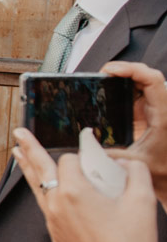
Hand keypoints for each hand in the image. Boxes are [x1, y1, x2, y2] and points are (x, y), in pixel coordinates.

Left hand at [14, 125, 160, 241]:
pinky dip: (42, 193)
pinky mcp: (55, 236)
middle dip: (30, 148)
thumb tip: (125, 163)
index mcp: (74, 192)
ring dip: (28, 168)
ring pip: (37, 188)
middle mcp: (56, 205)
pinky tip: (43, 189)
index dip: (83, 158)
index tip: (95, 161)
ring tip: (17, 152)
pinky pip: (45, 207)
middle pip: (40, 169)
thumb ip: (135, 173)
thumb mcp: (143, 201)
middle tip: (18, 132)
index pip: (69, 161)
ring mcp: (52, 222)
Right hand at [101, 61, 166, 205]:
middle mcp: (162, 108)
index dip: (131, 69)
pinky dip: (123, 89)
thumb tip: (83, 147)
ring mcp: (156, 110)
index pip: (152, 80)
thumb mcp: (133, 162)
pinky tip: (108, 92)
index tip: (110, 70)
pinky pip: (138, 93)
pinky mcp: (149, 114)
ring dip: (124, 78)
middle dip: (124, 71)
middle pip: (146, 76)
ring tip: (103, 80)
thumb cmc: (162, 172)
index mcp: (163, 115)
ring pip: (142, 82)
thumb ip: (110, 154)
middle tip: (102, 74)